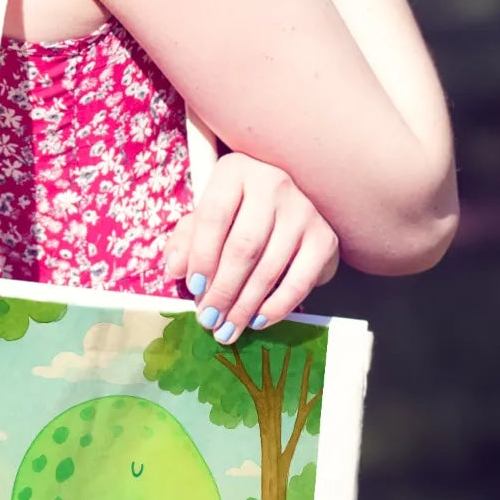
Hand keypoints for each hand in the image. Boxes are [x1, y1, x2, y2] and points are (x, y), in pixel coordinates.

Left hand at [162, 150, 340, 342]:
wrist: (287, 209)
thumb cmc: (237, 213)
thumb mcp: (206, 218)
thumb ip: (186, 241)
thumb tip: (175, 269)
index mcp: (236, 171)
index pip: (214, 216)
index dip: (201, 256)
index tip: (193, 288)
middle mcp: (273, 183)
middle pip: (243, 246)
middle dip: (223, 290)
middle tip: (208, 319)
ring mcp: (303, 210)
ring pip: (269, 268)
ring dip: (244, 306)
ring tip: (227, 328)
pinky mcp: (324, 238)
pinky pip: (299, 281)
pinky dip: (277, 306)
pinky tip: (258, 320)